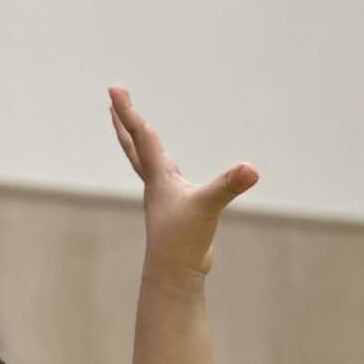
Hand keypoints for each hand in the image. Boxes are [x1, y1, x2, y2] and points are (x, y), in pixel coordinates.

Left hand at [108, 86, 256, 275]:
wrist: (175, 275)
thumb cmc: (183, 241)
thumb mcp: (208, 207)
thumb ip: (229, 185)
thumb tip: (251, 170)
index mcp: (158, 176)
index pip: (140, 135)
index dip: (127, 110)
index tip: (113, 87)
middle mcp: (156, 182)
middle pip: (134, 144)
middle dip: (124, 121)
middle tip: (112, 99)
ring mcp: (164, 196)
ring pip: (146, 161)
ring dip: (138, 141)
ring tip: (135, 127)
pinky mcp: (175, 210)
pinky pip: (164, 179)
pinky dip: (160, 166)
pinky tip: (169, 170)